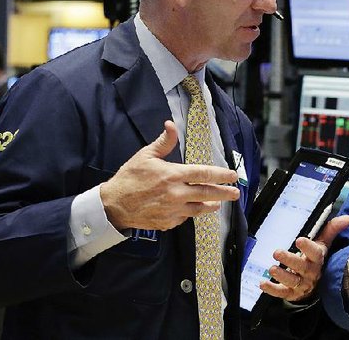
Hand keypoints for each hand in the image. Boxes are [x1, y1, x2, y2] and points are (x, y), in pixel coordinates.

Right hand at [100, 120, 239, 230]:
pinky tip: (193, 209)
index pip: (204, 173)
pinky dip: (190, 213)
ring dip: (211, 205)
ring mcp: (173, 210)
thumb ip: (163, 142)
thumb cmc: (129, 178)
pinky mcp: (168, 222)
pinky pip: (185, 217)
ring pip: (199, 208)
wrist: (113, 206)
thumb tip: (171, 125)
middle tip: (235, 193)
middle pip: (207, 193)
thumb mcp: (145, 156)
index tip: (232, 175)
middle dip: (224, 192)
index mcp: (173, 175)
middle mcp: (176, 193)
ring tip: (219, 203)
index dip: (221, 174)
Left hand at [261, 214, 348, 301]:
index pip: (315, 253)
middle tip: (277, 252)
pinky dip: (272, 289)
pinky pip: (281, 293)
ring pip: (292, 281)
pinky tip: (263, 283)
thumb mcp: (323, 244)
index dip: (308, 247)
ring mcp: (301, 284)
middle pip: (301, 267)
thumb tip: (348, 218)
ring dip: (281, 275)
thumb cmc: (315, 259)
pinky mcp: (291, 293)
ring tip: (272, 268)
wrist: (314, 285)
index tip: (299, 240)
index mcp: (317, 259)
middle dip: (290, 260)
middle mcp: (310, 272)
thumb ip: (331, 229)